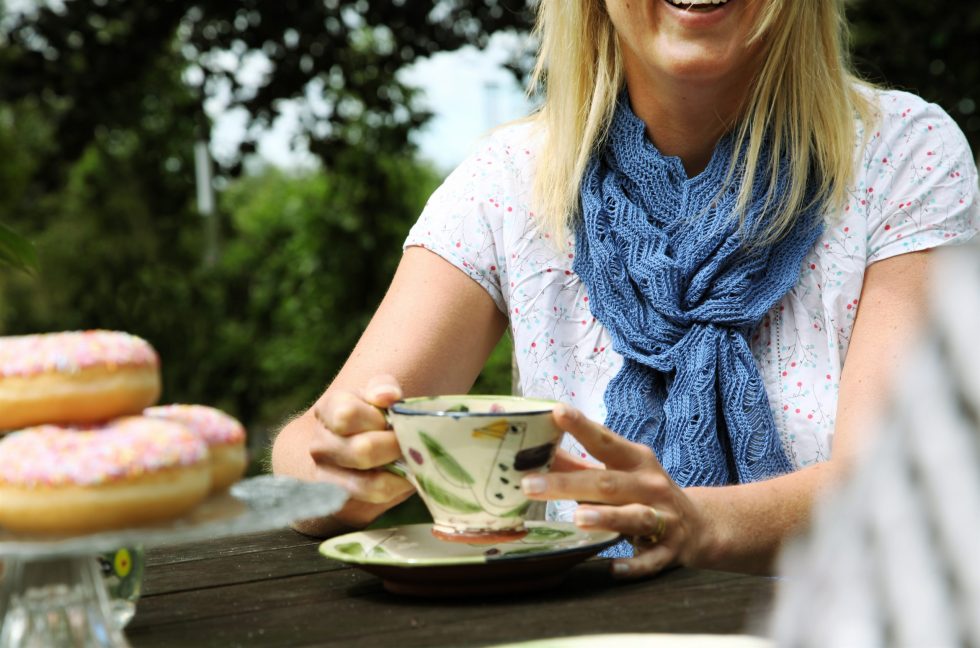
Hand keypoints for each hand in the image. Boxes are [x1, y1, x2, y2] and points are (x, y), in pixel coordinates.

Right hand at [308, 375, 414, 528]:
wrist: (343, 451)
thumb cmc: (367, 417)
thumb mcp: (373, 395)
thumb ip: (382, 388)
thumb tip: (388, 396)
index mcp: (328, 410)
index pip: (347, 414)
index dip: (377, 419)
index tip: (388, 420)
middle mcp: (321, 445)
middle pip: (364, 451)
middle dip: (396, 447)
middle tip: (408, 443)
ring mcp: (326, 477)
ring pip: (372, 484)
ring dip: (399, 473)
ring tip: (408, 462)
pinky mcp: (340, 501)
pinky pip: (375, 501)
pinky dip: (396, 489)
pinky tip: (401, 479)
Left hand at [521, 404, 709, 578]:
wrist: (698, 526)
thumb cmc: (644, 492)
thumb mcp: (618, 472)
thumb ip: (578, 465)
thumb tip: (536, 451)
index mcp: (635, 461)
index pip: (605, 440)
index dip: (581, 426)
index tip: (557, 412)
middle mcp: (650, 485)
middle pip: (608, 483)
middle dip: (568, 484)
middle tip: (530, 483)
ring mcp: (663, 518)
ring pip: (633, 517)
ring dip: (606, 517)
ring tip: (577, 518)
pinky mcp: (669, 550)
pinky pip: (651, 560)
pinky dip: (635, 564)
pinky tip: (615, 568)